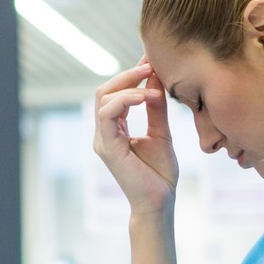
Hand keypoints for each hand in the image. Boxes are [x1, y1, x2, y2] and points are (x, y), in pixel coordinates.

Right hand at [92, 57, 178, 215]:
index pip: (114, 94)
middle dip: (127, 74)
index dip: (131, 75)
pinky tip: (147, 96)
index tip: (151, 61)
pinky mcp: (108, 148)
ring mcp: (103, 141)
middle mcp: (104, 134)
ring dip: (128, 84)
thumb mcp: (161, 133)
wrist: (159, 202)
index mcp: (113, 130)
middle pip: (104, 91)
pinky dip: (126, 99)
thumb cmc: (159, 174)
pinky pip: (108, 114)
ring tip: (152, 82)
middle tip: (151, 64)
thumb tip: (155, 80)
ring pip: (103, 98)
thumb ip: (156, 109)